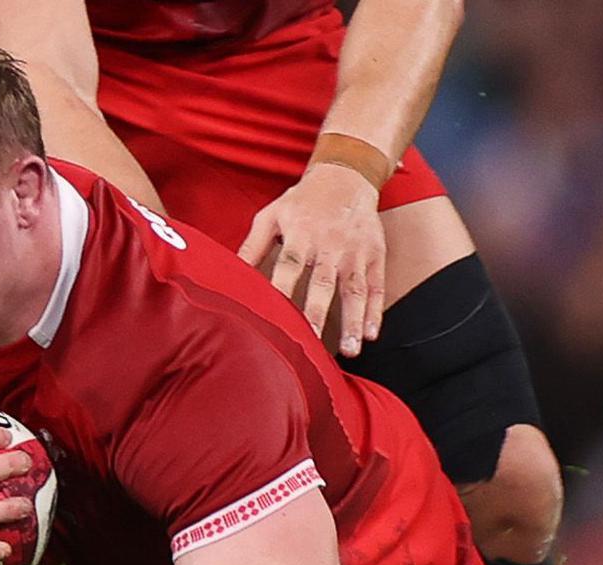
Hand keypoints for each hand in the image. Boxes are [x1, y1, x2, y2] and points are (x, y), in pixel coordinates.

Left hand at [236, 164, 385, 357]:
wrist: (346, 177)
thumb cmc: (302, 202)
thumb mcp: (271, 215)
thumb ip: (251, 247)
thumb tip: (226, 275)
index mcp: (300, 234)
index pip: (288, 265)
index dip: (281, 290)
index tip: (273, 317)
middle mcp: (329, 244)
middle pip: (322, 282)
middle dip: (318, 313)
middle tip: (312, 342)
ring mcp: (355, 251)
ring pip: (354, 289)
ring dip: (354, 321)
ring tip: (352, 350)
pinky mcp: (375, 255)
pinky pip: (376, 286)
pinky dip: (375, 311)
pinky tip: (371, 334)